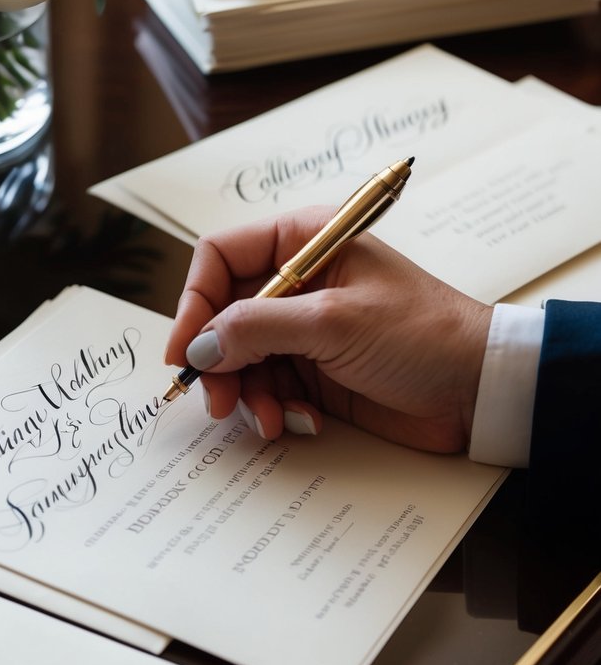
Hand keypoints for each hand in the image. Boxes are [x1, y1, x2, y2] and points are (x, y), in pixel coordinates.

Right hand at [164, 207, 491, 452]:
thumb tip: (200, 345)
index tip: (185, 350)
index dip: (194, 301)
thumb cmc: (423, 334)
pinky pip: (268, 386)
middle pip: (223, 312)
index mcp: (304, 242)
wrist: (480, 389)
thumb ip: (257, 327)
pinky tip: (294, 422)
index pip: (220, 257)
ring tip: (265, 418)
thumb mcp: (333, 322)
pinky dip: (271, 407)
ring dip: (244, 391)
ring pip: (240, 356)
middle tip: (217, 400)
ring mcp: (305, 328)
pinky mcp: (315, 369)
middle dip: (217, 358)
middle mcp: (298, 281)